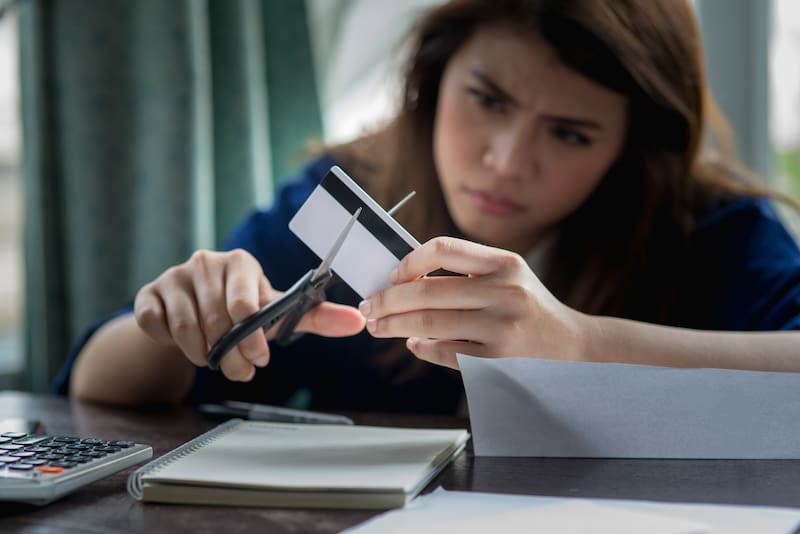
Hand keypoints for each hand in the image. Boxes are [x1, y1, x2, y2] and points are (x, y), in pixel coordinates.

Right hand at [134, 249, 364, 380]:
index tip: (260, 358)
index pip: (246, 304)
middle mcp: (207, 263)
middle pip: (218, 321)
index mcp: (242, 263)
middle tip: (240, 370)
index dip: (253, 339)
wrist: (192, 311)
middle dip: (231, 355)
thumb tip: (359, 322)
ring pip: (188, 328)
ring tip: (214, 359)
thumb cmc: (242, 310)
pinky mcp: (148, 295)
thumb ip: (315, 316)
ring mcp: (174, 277)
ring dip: (203, 355)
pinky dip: (171, 345)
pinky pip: (156, 327)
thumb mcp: (276, 313)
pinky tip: (183, 343)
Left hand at [358, 237, 587, 368]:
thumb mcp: (510, 277)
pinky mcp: (497, 362)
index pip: (443, 249)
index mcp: (505, 263)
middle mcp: (505, 292)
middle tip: (369, 307)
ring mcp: (501, 329)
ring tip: (379, 327)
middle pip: (427, 291)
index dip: (409, 261)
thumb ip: (467, 272)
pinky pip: (444, 353)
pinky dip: (421, 348)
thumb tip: (404, 279)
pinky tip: (414, 344)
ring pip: (428, 324)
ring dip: (394, 326)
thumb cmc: (531, 309)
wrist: (575, 349)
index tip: (392, 275)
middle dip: (387, 300)